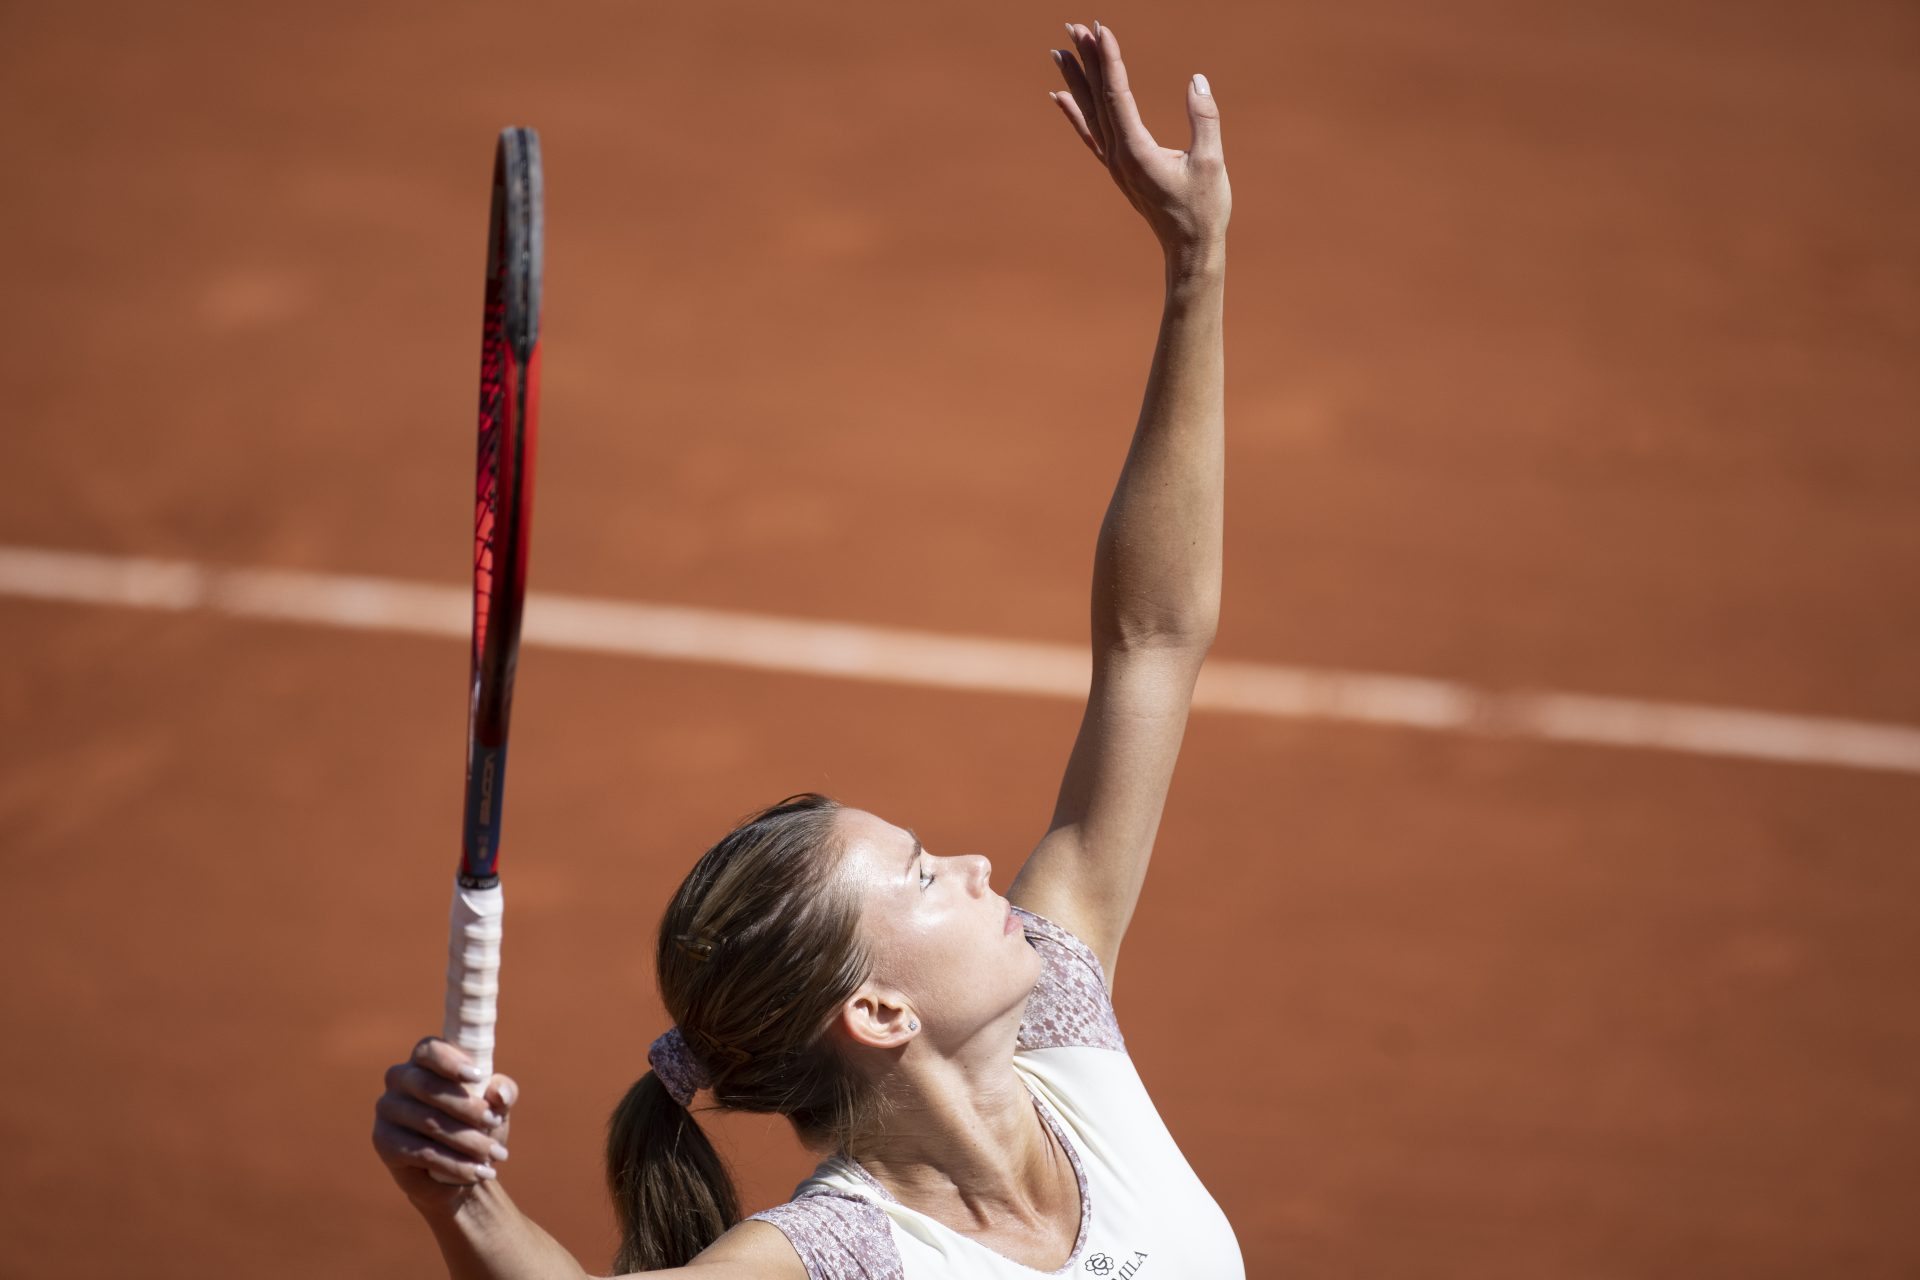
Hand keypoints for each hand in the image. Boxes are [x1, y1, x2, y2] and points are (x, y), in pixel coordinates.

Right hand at [371, 1036, 517, 1210]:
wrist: (457, 1172)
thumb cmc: (476, 1126)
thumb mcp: (496, 1106)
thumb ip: (503, 1092)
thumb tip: (500, 1093)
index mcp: (423, 1061)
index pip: (429, 1050)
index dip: (450, 1061)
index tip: (478, 1076)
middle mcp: (399, 1079)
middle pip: (429, 1087)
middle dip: (467, 1107)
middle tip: (495, 1122)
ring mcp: (387, 1110)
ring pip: (429, 1123)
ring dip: (468, 1140)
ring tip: (495, 1154)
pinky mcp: (384, 1142)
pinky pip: (423, 1152)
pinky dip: (455, 1163)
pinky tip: (478, 1173)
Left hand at [1050, 21, 1229, 257]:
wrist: (1189, 249)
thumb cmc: (1204, 208)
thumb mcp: (1211, 162)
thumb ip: (1204, 119)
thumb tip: (1197, 80)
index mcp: (1138, 153)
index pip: (1117, 96)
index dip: (1109, 60)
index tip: (1101, 30)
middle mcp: (1118, 157)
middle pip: (1097, 99)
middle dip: (1087, 60)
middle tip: (1073, 26)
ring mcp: (1115, 164)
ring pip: (1090, 113)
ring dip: (1076, 80)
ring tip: (1060, 51)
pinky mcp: (1118, 170)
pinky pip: (1090, 135)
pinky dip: (1074, 113)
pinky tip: (1060, 96)